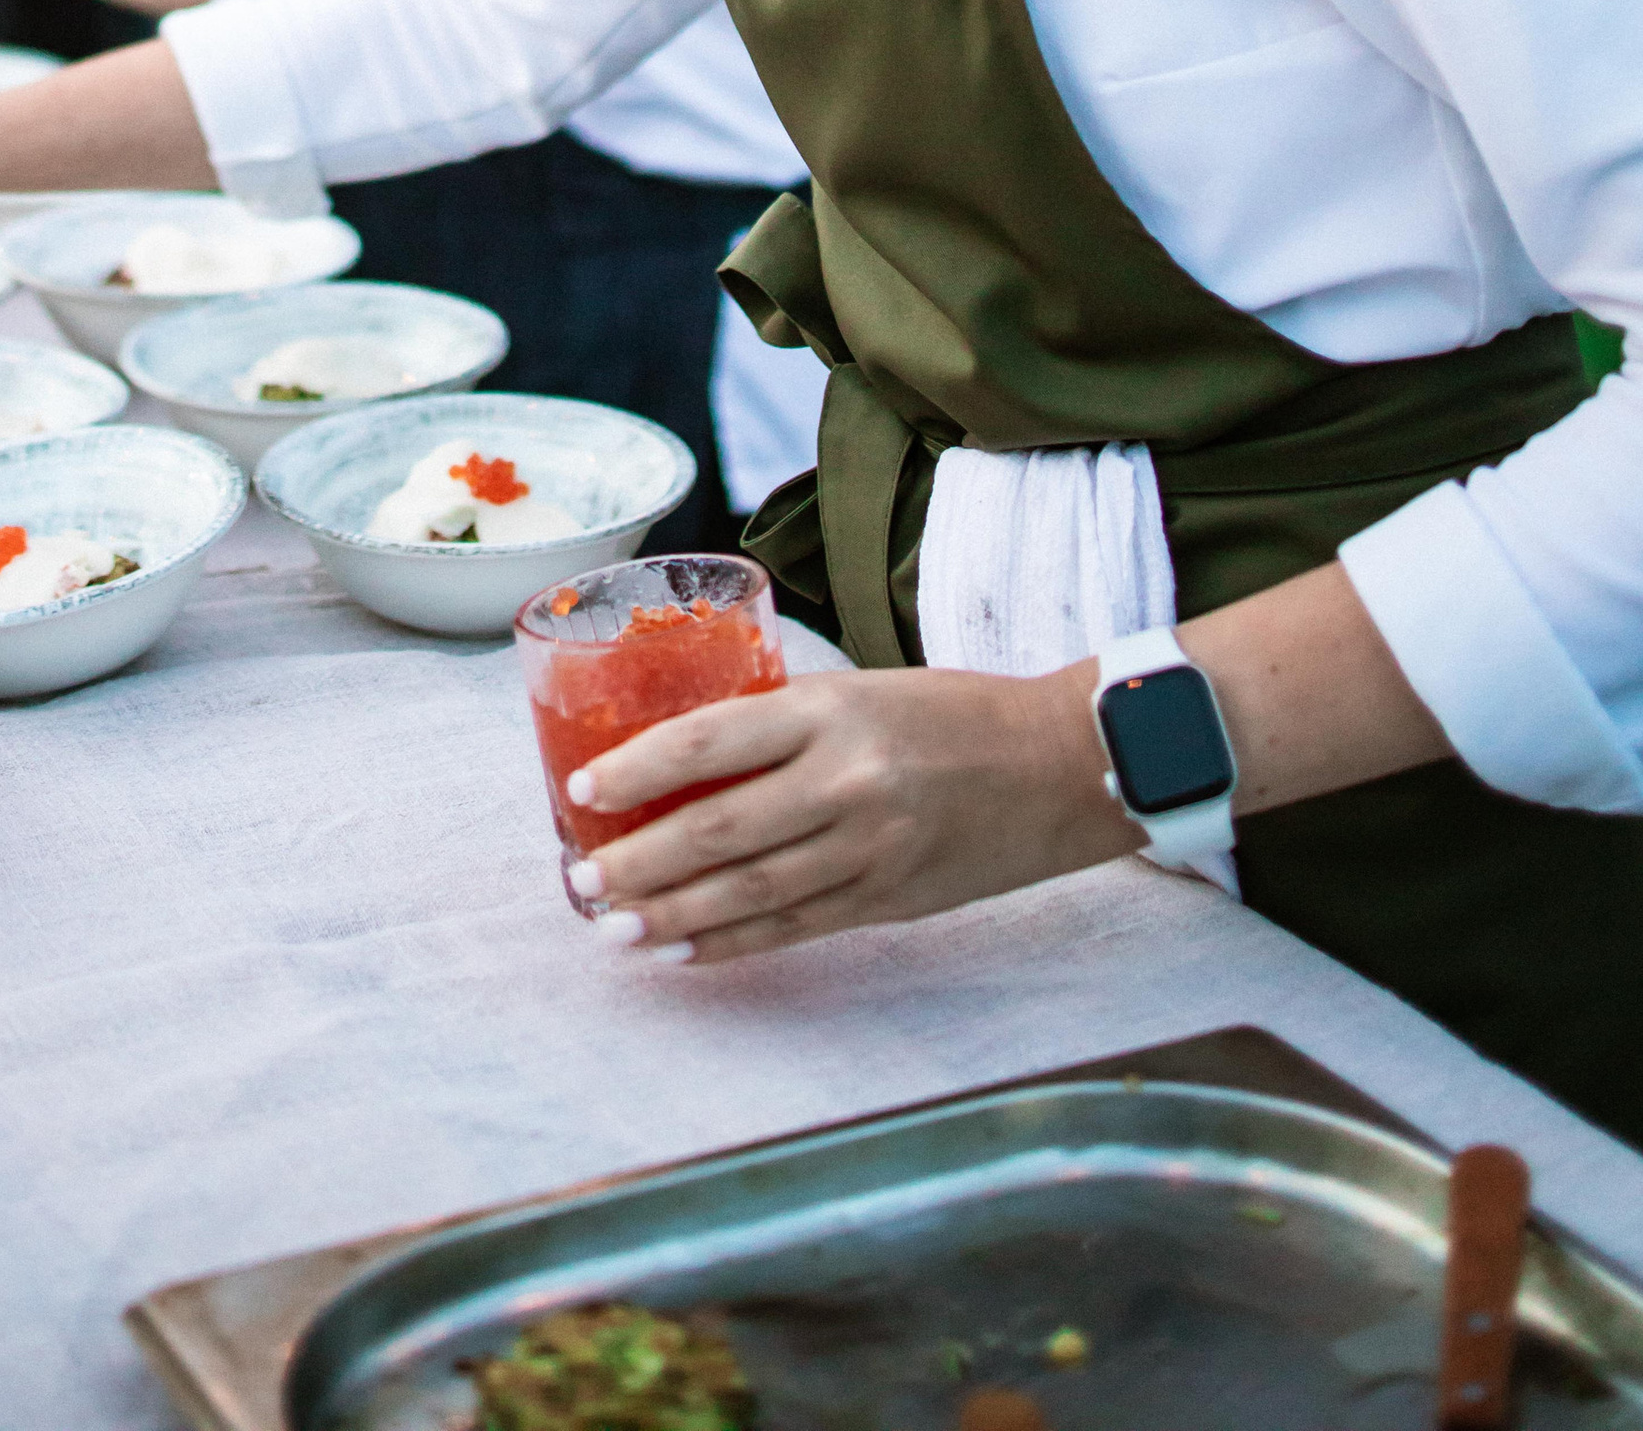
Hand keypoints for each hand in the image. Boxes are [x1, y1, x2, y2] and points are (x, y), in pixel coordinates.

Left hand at [570, 661, 1132, 966]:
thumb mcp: (861, 691)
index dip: (636, 771)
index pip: (708, 740)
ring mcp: (871, 848)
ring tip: (616, 929)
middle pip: (717, 829)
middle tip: (582, 882)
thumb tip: (687, 763)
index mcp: (830, 709)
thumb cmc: (951, 713)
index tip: (582, 793)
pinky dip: (734, 943)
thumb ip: (785, 726)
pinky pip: (796, 927)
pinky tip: (686, 951)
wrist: (1061, 764)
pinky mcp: (891, 898)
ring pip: (750, 891)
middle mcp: (846, 779)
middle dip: (639, 862)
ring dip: (673, 915)